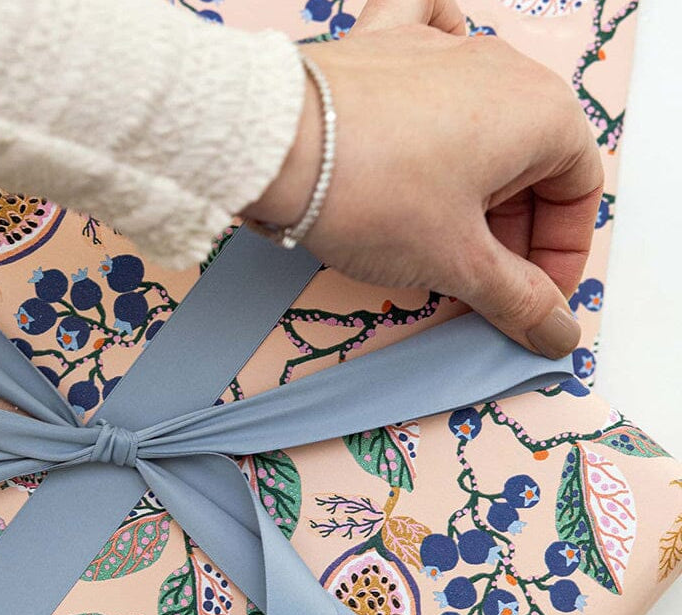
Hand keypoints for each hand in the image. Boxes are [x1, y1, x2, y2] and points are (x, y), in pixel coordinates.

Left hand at [242, 0, 602, 358]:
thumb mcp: (454, 262)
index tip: (534, 301)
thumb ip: (516, 299)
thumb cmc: (371, 192)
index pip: (578, 193)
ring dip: (474, 189)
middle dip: (512, 233)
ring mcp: (440, 49)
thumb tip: (556, 331)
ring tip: (437, 239)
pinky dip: (436, 91)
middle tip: (479, 287)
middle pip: (530, 162)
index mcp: (541, 113)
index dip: (559, 257)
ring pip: (482, 123)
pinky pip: (430, 54)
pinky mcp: (385, 46)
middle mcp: (501, 67)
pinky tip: (429, 114)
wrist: (274, 143)